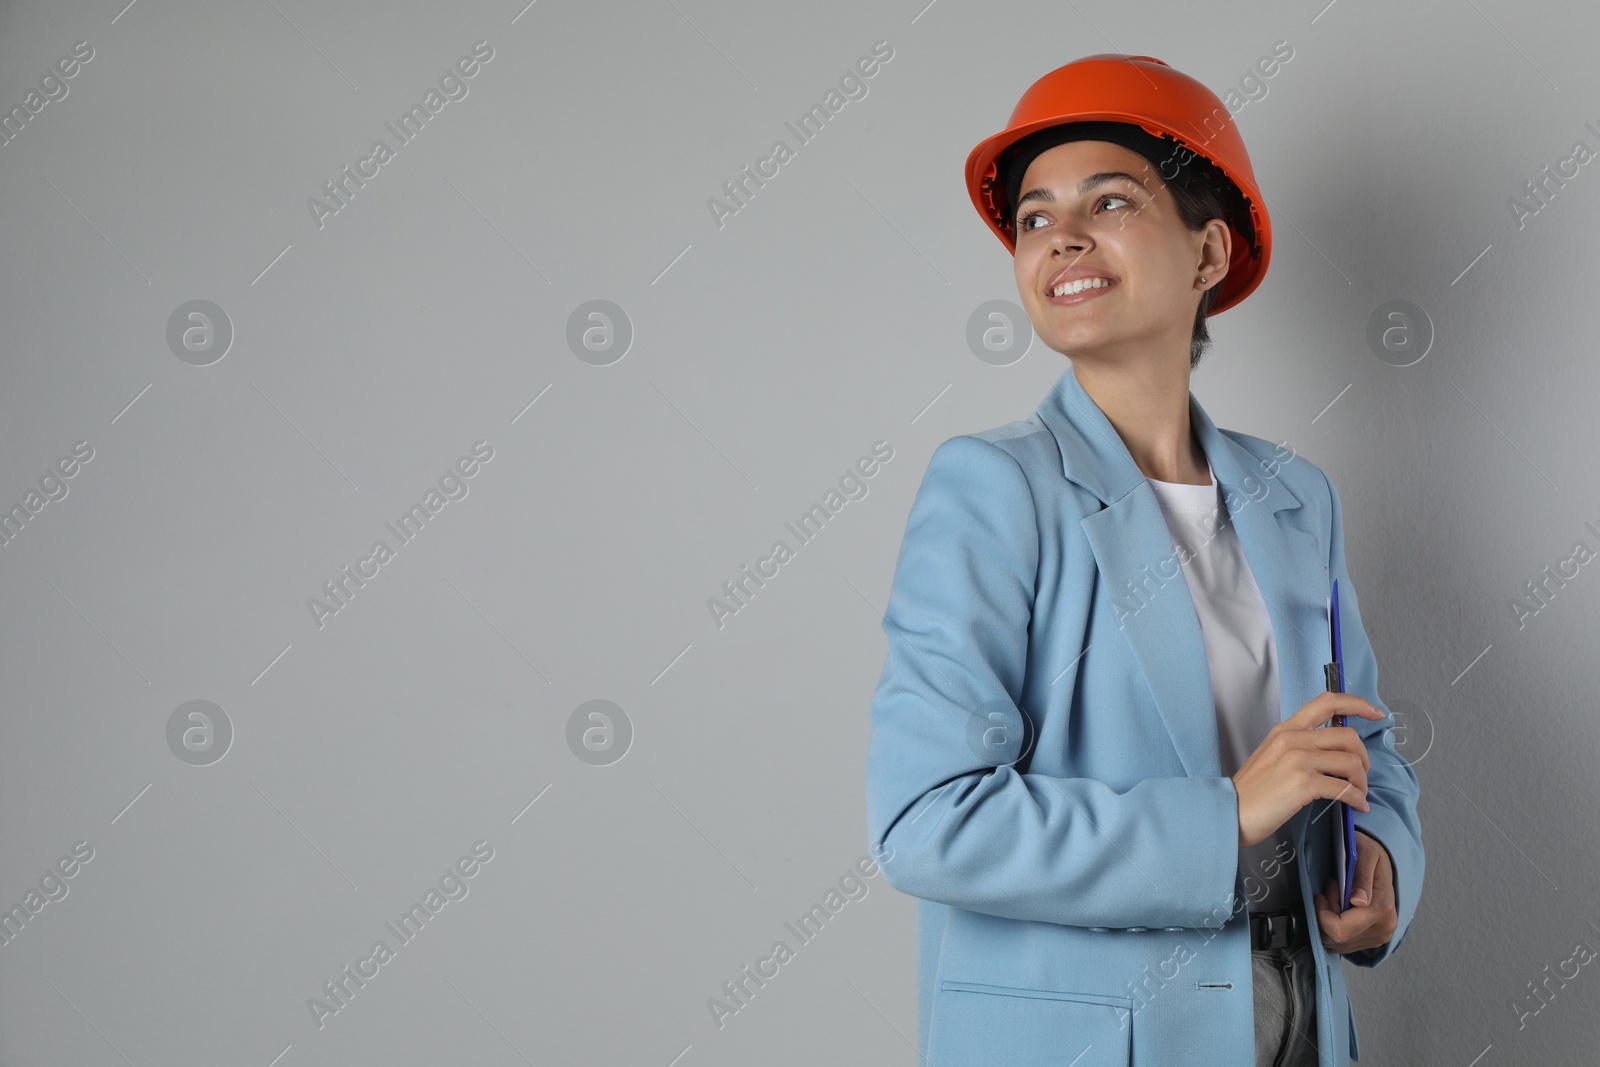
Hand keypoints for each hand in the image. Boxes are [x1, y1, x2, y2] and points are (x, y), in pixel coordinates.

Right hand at [1233, 692, 1382, 848]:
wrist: (1231, 811)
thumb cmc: (1252, 790)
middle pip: (1347, 736)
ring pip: (1350, 762)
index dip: (1356, 704)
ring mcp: (1297, 761)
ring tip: (1359, 793)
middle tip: (1362, 774)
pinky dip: (1356, 799)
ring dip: (1362, 781)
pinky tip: (1357, 805)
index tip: (1375, 712)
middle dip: (1364, 758)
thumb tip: (1333, 751)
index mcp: (1286, 729)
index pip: (1326, 702)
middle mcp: (1292, 739)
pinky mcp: (1302, 784)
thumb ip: (1299, 745)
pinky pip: (1343, 788)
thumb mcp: (1272, 755)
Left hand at [1314, 829, 1398, 955]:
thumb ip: (1361, 877)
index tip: (1324, 892)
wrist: (1384, 861)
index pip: (1339, 930)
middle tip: (1331, 891)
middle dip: (1325, 916)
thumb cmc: (1370, 853)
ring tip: (1337, 898)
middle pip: (1336, 938)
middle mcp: (1383, 928)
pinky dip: (1334, 928)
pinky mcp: (1373, 940)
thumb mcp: (1365, 854)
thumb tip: (1358, 900)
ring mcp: (1379, 937)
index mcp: (1381, 909)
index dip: (1323, 913)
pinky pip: (1343, 944)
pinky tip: (1340, 909)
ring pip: (1337, 944)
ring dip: (1328, 922)